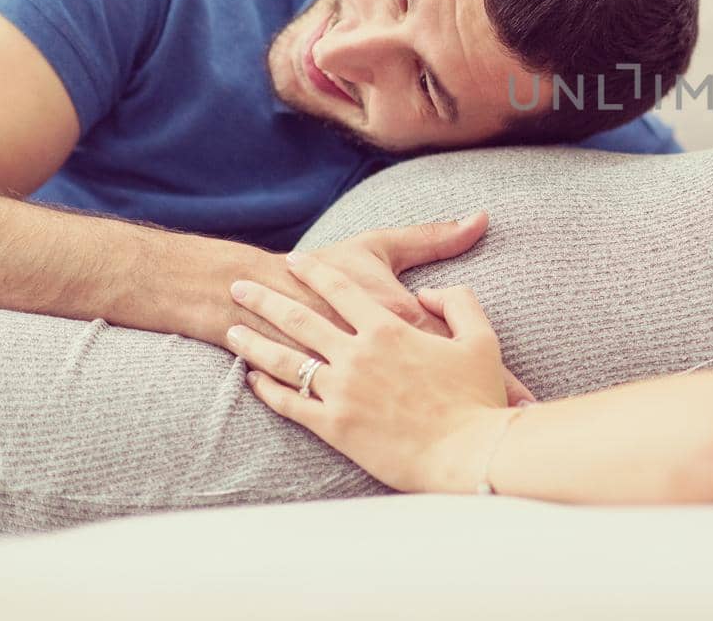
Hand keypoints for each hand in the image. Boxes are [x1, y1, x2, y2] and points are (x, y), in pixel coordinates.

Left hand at [225, 242, 524, 492]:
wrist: (467, 453)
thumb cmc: (477, 398)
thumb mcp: (481, 338)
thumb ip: (458, 303)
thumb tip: (432, 292)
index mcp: (390, 328)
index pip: (340, 288)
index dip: (315, 271)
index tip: (295, 259)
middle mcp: (357, 355)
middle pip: (298, 317)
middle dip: (264, 298)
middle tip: (238, 285)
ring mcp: (342, 391)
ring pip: (284, 360)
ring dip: (253, 342)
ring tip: (231, 329)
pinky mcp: (334, 427)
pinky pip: (289, 404)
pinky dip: (266, 389)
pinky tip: (253, 379)